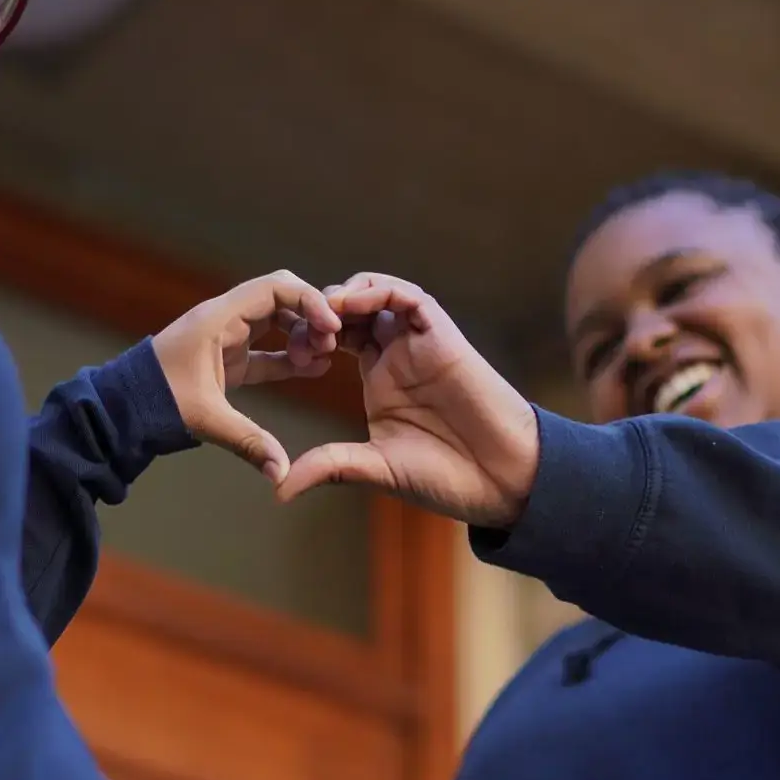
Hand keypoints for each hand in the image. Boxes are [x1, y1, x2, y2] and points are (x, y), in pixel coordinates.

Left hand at [151, 270, 340, 485]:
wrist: (120, 411)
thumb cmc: (154, 403)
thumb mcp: (205, 418)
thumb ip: (248, 441)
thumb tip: (283, 474)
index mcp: (218, 319)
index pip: (275, 288)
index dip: (309, 301)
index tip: (330, 328)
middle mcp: (225, 320)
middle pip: (280, 298)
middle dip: (310, 316)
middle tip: (329, 344)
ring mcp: (226, 338)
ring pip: (276, 322)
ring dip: (301, 336)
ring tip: (321, 360)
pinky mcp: (227, 360)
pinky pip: (266, 349)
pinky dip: (289, 356)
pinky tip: (314, 368)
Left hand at [276, 275, 539, 526]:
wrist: (500, 479)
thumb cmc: (446, 476)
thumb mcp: (375, 468)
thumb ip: (330, 466)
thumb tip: (279, 488)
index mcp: (379, 380)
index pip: (336, 338)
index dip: (308, 337)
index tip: (288, 356)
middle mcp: (397, 355)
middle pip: (353, 310)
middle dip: (320, 312)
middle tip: (302, 334)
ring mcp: (420, 343)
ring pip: (380, 293)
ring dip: (348, 294)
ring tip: (324, 311)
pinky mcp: (443, 336)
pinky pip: (411, 298)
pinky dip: (382, 291)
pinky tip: (355, 303)